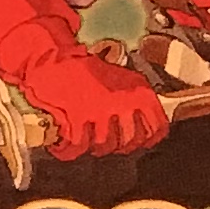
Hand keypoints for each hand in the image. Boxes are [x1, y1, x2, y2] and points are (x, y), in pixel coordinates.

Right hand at [9, 42, 169, 161]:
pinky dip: (70, 149)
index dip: (146, 139)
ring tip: (84, 135)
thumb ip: (136, 101)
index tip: (138, 142)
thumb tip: (145, 127)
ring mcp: (101, 112)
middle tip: (105, 137)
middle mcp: (124, 103)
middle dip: (117, 144)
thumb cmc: (84, 71)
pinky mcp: (78, 120)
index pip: (156, 129)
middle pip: (130, 142)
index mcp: (139, 92)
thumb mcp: (122, 79)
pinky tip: (65, 141)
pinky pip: (79, 147)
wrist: (52, 59)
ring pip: (105, 147)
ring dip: (93, 145)